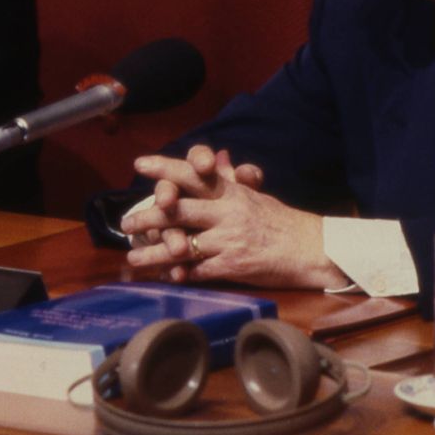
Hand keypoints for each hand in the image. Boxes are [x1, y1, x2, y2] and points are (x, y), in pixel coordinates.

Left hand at [121, 146, 347, 289]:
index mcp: (232, 193)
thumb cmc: (282, 222)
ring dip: (154, 252)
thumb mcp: (256, 196)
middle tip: (125, 224)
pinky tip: (165, 277)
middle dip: (148, 216)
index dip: (165, 168)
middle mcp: (228, 213)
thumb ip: (232, 179)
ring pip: (183, 245)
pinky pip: (199, 270)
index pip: (193, 174)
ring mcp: (229, 239)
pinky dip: (180, 275)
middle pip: (179, 210)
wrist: (310, 249)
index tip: (141, 164)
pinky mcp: (233, 265)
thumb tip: (217, 157)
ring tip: (132, 257)